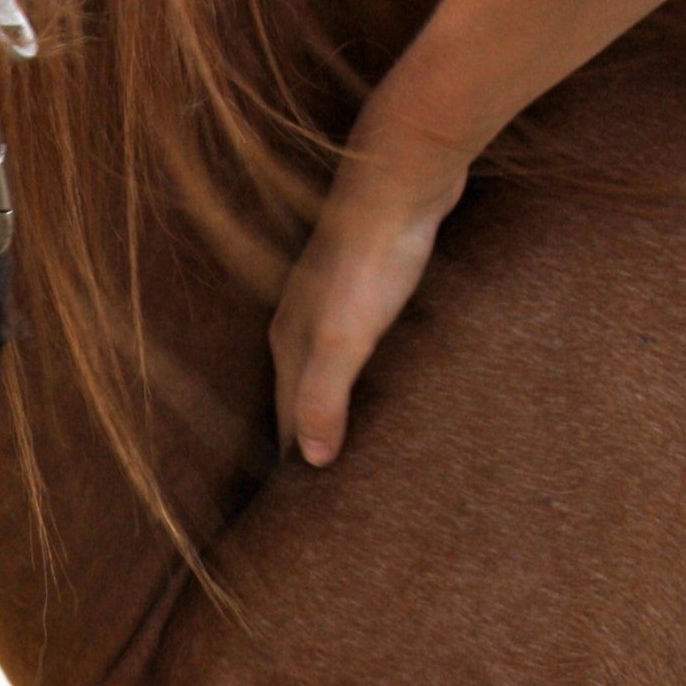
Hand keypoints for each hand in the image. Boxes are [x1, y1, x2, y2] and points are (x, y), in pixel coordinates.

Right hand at [271, 146, 462, 465]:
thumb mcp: (345, 338)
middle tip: (327, 483)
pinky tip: (383, 374)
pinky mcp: (367, 281)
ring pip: (327, 365)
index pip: (285, 419)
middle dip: (308, 435)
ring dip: (334, 401)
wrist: (400, 180)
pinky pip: (358, 340)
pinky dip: (362, 370)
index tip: (305, 506)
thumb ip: (325, 397)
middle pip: (299, 394)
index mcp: (289, 341)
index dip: (296, 459)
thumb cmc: (371, 260)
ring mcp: (332, 299)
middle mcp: (301, 322)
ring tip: (353, 439)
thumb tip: (312, 462)